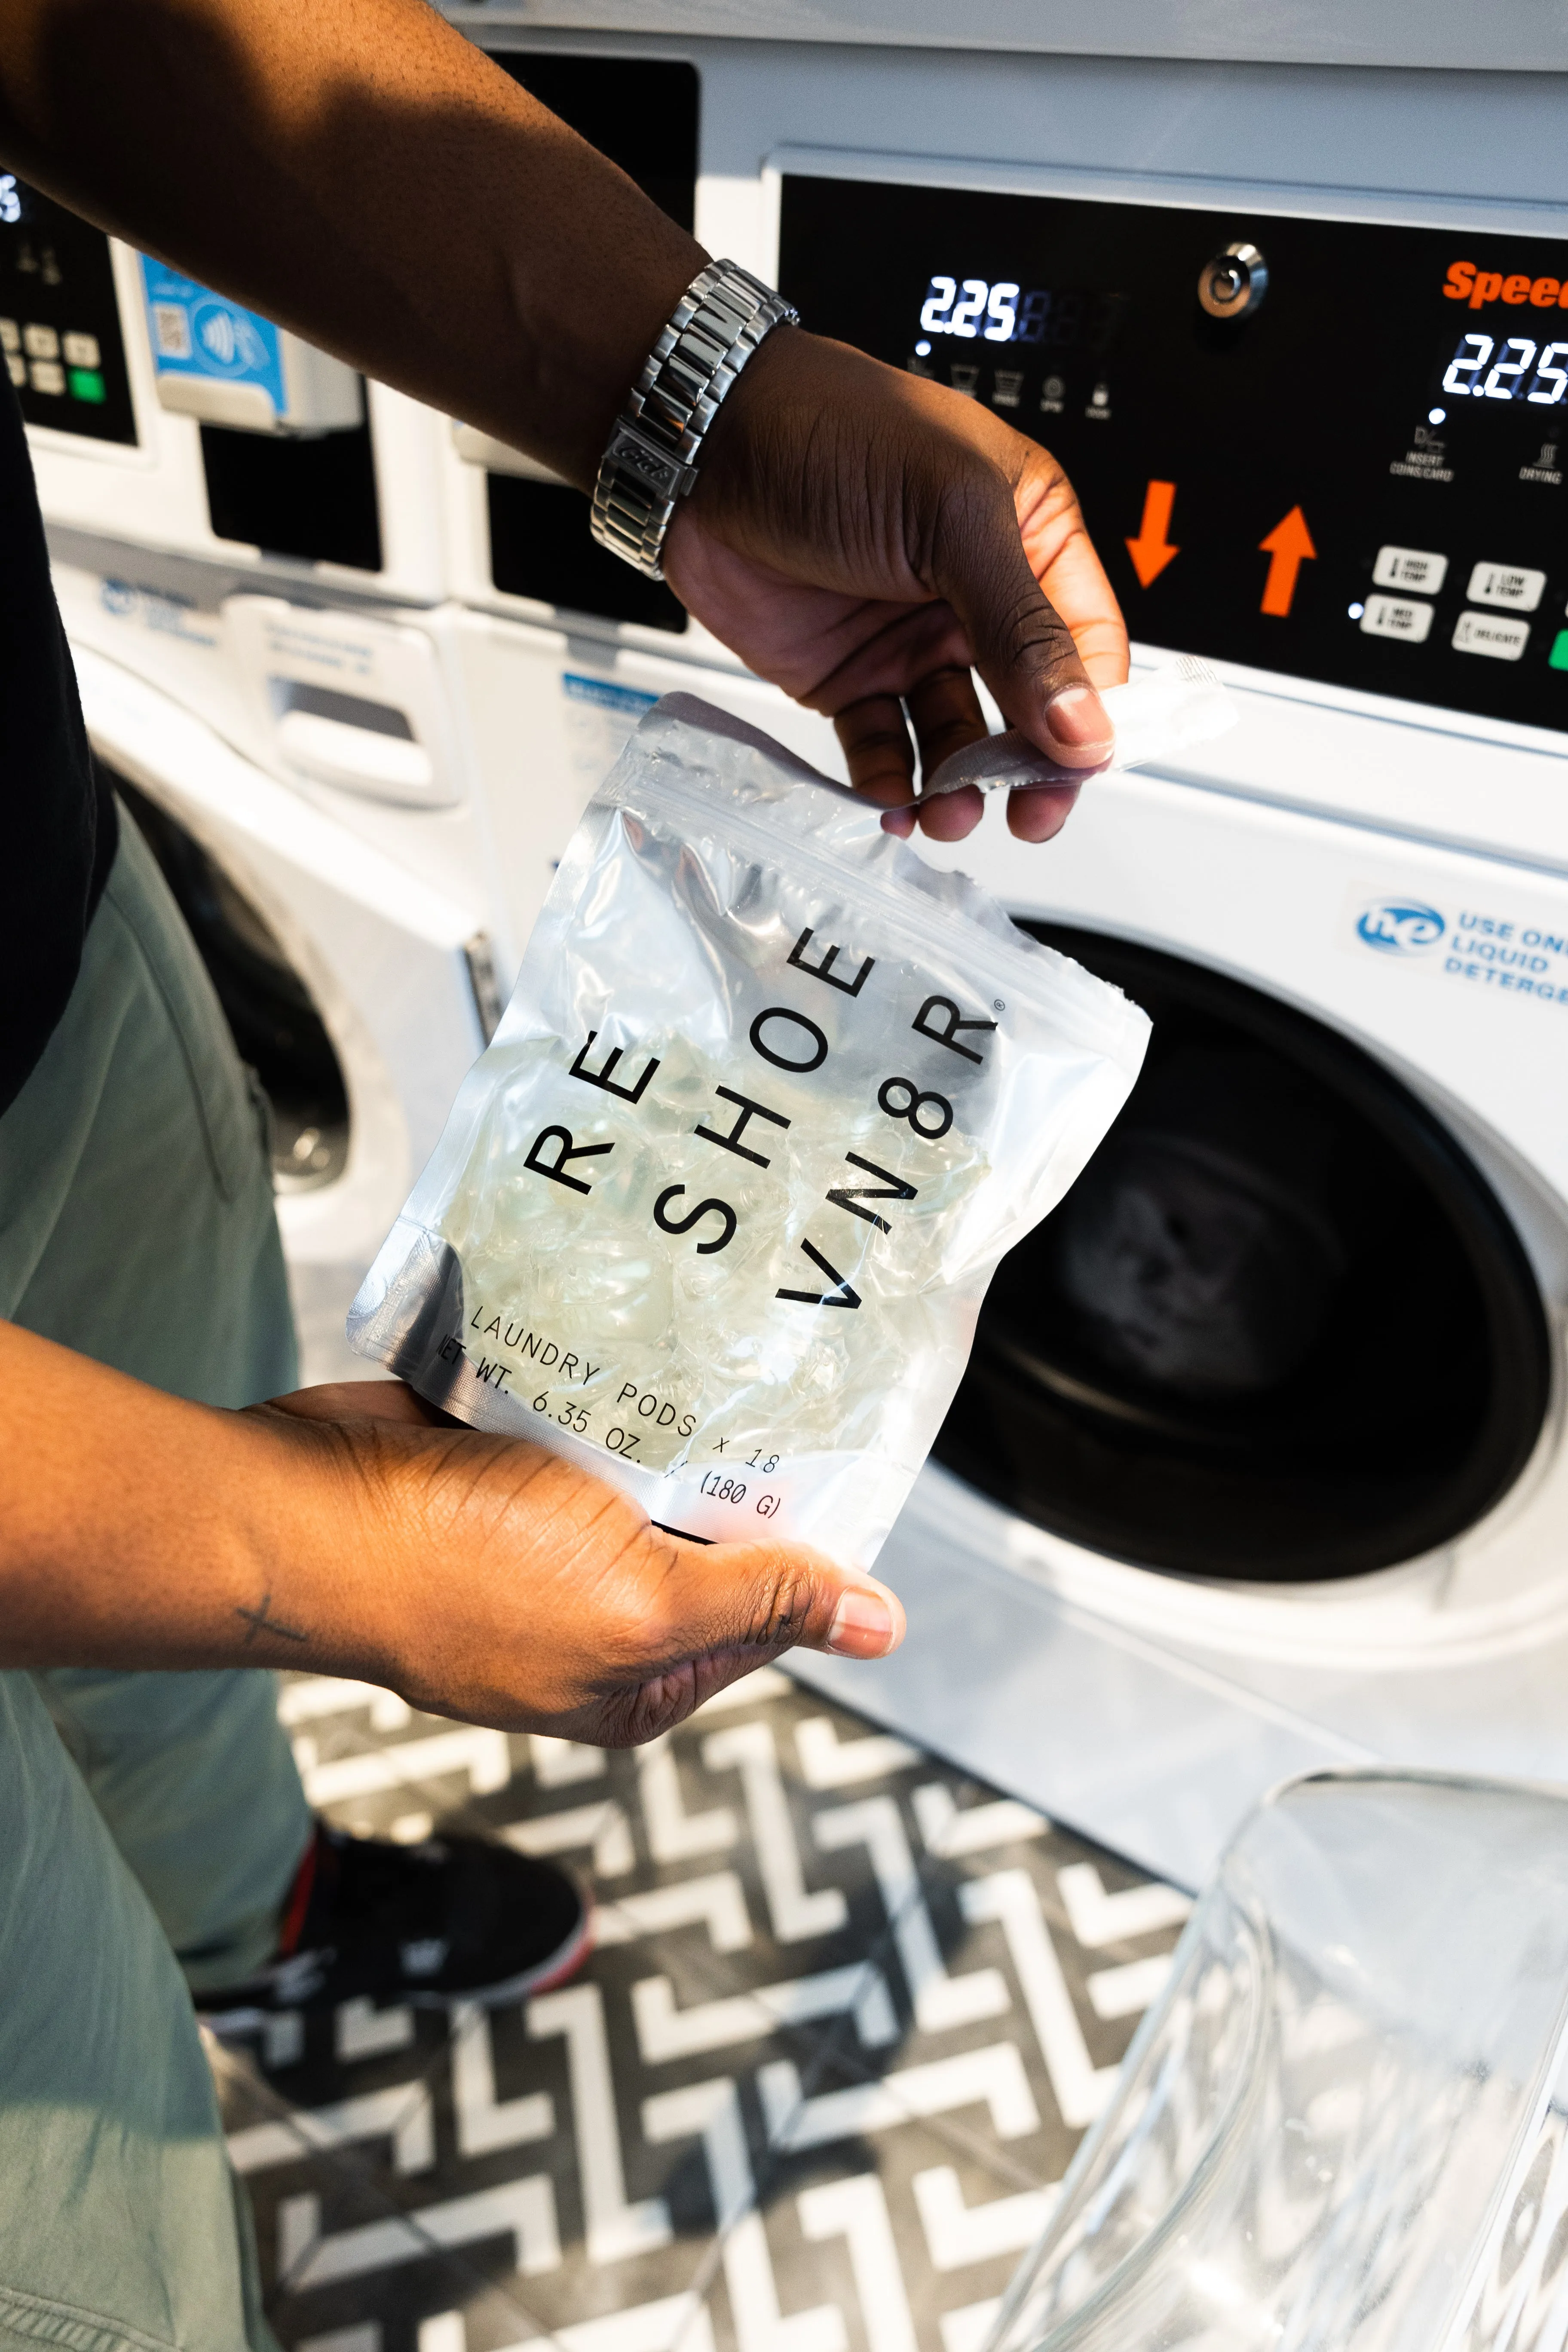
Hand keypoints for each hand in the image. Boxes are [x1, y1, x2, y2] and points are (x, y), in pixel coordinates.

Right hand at [252, 1380, 904, 1744]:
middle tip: (783, 1380)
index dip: (816, 1538)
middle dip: (741, 1467)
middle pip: (713, 1533)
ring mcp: (544, 1541)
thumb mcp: (638, 1605)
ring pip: (649, 1466)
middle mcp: (597, 1615)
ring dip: (674, 1414)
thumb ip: (762, 1605)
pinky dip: (607, 1384)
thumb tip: (883, 1630)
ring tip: (712, 1347)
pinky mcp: (502, 1468)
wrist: (305, 1509)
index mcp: (640, 1675)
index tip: (849, 1450)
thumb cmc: (452, 1575)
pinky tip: (634, 1340)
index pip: (773, 1608)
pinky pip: (585, 1420)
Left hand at [664, 328, 1128, 845]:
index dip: (1090, 712)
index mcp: (1030, 535)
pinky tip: (890, 800)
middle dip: (1027, 767)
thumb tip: (1083, 723)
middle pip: (1029, 706)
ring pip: (955, 738)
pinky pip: (882, 747)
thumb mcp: (953, 518)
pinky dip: (889, 783)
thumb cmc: (831, 433)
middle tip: (1026, 816)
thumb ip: (1021, 628)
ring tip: (944, 811)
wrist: (705, 446)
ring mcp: (912, 639)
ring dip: (956, 785)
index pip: (1086, 643)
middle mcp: (977, 595)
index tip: (1078, 768)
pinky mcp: (850, 675)